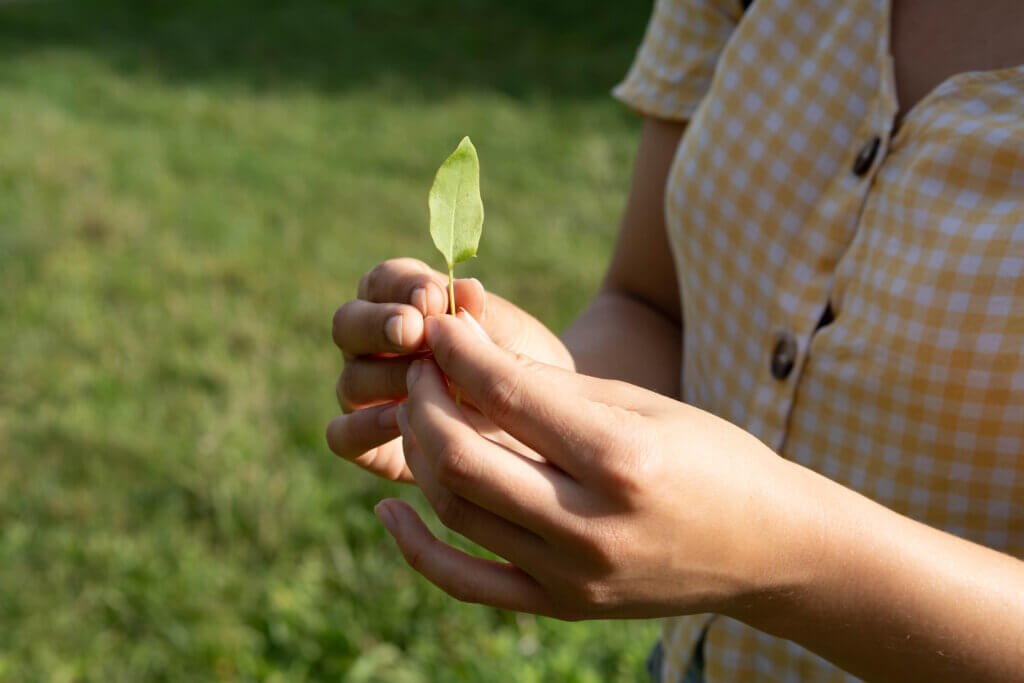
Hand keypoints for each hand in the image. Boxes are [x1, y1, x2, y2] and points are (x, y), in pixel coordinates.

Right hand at [326, 258, 573, 482]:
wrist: (540, 428)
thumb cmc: (521, 368)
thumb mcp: (511, 337)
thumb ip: (481, 315)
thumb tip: (465, 290)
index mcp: (402, 305)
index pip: (383, 282)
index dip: (402, 286)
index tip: (434, 298)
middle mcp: (374, 348)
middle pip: (347, 324)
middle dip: (379, 325)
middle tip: (415, 331)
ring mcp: (367, 395)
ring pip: (350, 378)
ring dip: (386, 376)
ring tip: (427, 379)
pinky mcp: (368, 444)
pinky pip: (343, 435)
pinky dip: (366, 426)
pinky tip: (403, 419)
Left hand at [375, 311, 806, 619]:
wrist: (766, 548)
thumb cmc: (712, 457)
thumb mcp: (642, 404)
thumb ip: (552, 387)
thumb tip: (469, 353)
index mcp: (623, 459)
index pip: (508, 395)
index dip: (460, 351)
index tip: (442, 325)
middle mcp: (592, 525)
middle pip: (459, 458)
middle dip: (425, 399)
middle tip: (424, 368)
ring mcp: (572, 576)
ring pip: (453, 510)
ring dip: (421, 453)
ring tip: (422, 415)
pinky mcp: (561, 605)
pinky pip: (464, 583)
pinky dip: (416, 546)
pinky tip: (392, 507)